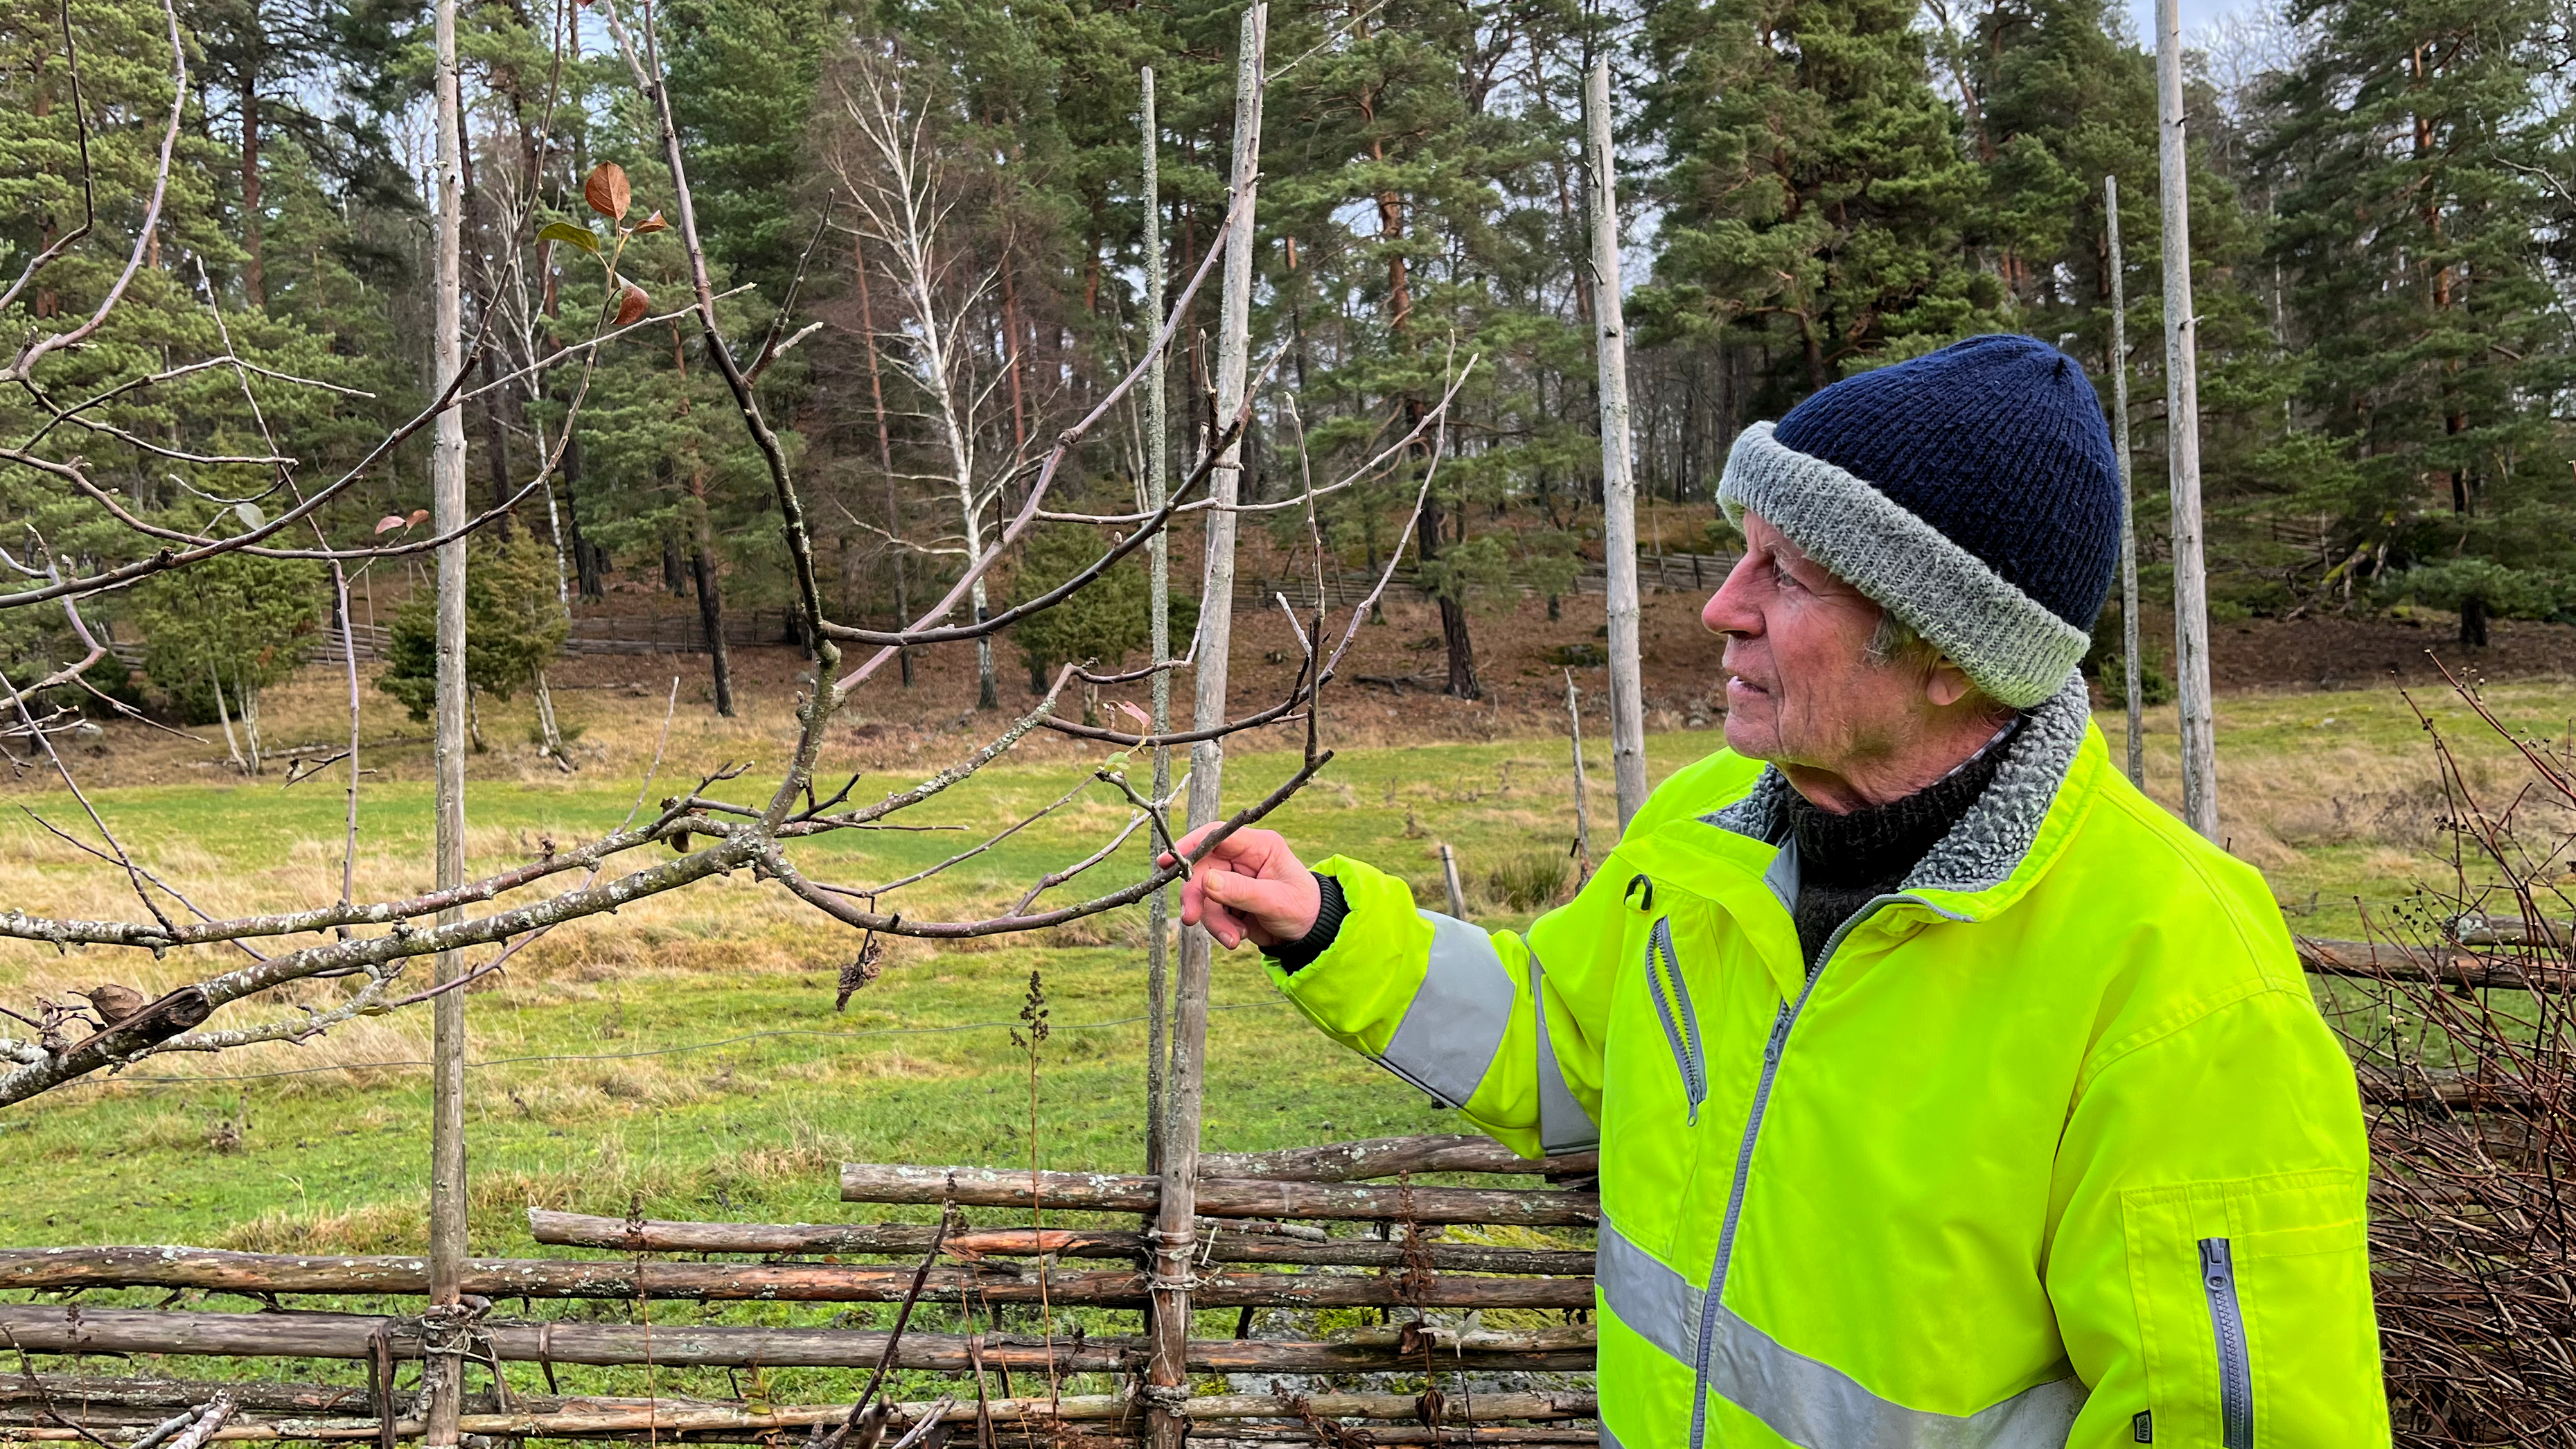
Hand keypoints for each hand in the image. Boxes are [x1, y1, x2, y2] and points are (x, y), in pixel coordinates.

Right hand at [1159, 825, 1319, 950]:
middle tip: (1191, 918)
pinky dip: (1220, 928)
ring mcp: (1233, 880)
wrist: (1311, 935)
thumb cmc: (1303, 909)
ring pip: (1203, 895)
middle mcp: (1242, 859)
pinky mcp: (1229, 901)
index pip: (1217, 836)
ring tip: (1234, 939)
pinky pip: (1210, 912)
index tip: (1169, 861)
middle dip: (1197, 896)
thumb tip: (1206, 881)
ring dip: (1212, 920)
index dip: (1191, 845)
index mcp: (1258, 846)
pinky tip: (1239, 937)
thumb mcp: (1275, 901)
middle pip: (1203, 869)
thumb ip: (1241, 891)